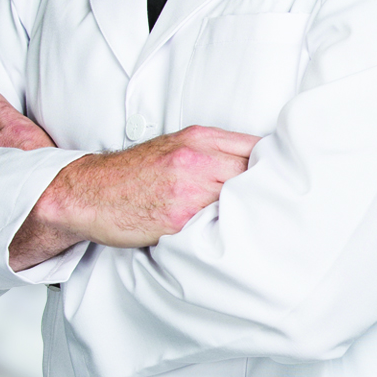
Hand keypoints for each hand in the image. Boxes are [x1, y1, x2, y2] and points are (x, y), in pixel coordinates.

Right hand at [9, 126, 258, 270]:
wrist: (88, 193)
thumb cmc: (136, 173)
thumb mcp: (177, 146)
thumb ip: (216, 150)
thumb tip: (260, 163)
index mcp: (201, 137)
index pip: (257, 147)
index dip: (276, 166)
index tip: (288, 181)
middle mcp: (197, 158)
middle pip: (254, 174)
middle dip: (267, 192)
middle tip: (282, 209)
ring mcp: (188, 188)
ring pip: (239, 201)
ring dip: (249, 214)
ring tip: (258, 227)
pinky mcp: (178, 218)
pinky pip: (214, 225)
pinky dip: (224, 231)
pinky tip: (229, 238)